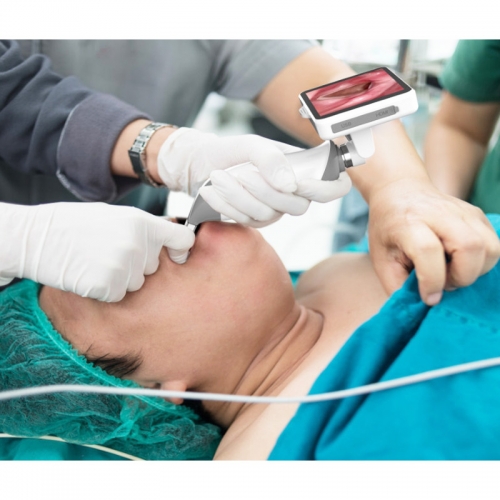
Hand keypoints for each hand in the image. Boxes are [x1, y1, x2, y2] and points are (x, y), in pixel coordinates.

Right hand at [0, 202, 194, 301]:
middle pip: (154, 266)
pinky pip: (119, 294)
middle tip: (109, 251)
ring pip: (137, 282)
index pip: (182, 240)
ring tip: (96, 260)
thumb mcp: (116, 216)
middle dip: (137, 264)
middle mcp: (138, 244)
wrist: (38, 238)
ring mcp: (124, 266)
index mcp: (142, 222)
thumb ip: (145, 227)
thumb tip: (172, 236)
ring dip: (121, 277)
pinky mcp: (109, 286)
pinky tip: (89, 273)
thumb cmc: (77, 224)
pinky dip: (106, 289)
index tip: (176, 255)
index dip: (181, 250)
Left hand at [157, 128, 350, 227]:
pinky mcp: (254, 220)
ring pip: (269, 215)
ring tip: (218, 177)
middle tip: (241, 173)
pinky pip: (247, 221)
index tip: (299, 183)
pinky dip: (227, 206)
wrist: (202, 163)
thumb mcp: (250, 144)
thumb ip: (270, 158)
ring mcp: (275, 209)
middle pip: (298, 206)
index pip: (335, 186)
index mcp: (303, 169)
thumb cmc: (231, 150)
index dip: (325, 190)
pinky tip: (212, 191)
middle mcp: (293, 193)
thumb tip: (289, 185)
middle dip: (266, 191)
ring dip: (239, 197)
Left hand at [367, 178, 499, 304]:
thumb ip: (396, 285)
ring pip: (491, 247)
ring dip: (475, 270)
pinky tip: (459, 261)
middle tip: (443, 281)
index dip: (432, 280)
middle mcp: (439, 213)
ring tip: (452, 271)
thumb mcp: (380, 258)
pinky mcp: (478, 215)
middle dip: (461, 276)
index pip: (428, 250)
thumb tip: (420, 308)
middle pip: (470, 247)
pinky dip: (482, 262)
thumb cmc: (387, 229)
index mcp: (409, 223)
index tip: (428, 297)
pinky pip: (495, 245)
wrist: (399, 192)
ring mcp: (464, 211)